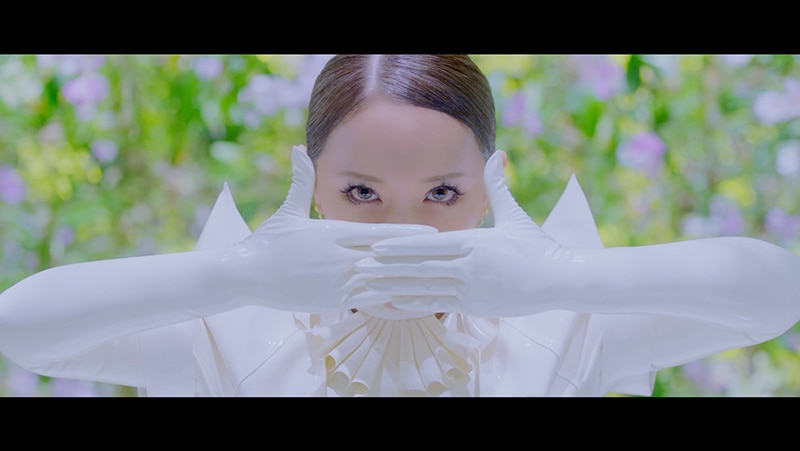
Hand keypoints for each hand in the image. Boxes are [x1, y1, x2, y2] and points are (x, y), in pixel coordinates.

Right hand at [222, 145, 438, 312]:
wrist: (245, 275)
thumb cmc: (267, 243)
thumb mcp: (287, 210)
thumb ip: (300, 181)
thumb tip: (298, 149)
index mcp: (332, 232)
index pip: (377, 232)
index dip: (406, 234)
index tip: (430, 233)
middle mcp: (339, 255)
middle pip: (386, 256)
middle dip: (416, 257)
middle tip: (445, 256)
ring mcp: (337, 280)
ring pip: (382, 280)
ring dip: (409, 280)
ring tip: (435, 280)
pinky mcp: (333, 300)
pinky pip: (368, 301)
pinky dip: (391, 300)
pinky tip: (410, 302)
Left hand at [351, 150, 567, 316]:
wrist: (559, 279)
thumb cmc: (536, 245)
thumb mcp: (515, 214)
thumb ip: (499, 185)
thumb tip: (498, 152)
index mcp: (475, 242)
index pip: (430, 245)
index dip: (401, 247)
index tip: (376, 247)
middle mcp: (469, 267)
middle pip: (420, 268)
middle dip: (387, 269)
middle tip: (359, 267)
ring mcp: (471, 289)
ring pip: (425, 289)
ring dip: (394, 288)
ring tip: (368, 287)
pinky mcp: (475, 306)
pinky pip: (438, 304)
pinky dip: (414, 303)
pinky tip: (393, 302)